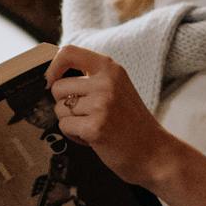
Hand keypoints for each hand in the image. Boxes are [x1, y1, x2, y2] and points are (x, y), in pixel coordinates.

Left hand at [46, 45, 177, 186]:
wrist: (156, 152)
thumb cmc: (133, 123)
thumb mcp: (117, 88)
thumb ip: (91, 78)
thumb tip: (53, 76)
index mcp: (111, 69)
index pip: (68, 53)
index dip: (52, 67)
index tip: (50, 81)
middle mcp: (106, 83)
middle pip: (57, 87)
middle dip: (64, 104)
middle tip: (85, 115)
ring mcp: (101, 105)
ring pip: (59, 109)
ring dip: (71, 122)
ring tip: (94, 126)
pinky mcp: (95, 127)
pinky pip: (65, 126)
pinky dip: (74, 135)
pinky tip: (93, 137)